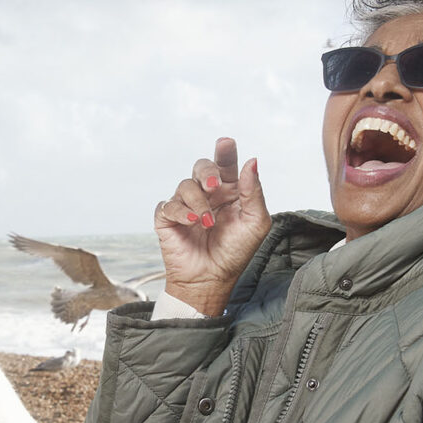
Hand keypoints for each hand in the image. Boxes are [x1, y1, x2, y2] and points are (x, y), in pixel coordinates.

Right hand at [153, 138, 270, 315]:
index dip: (225, 152)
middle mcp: (206, 195)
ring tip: (208, 223)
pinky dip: (181, 212)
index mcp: (229, 192)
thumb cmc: (235, 253)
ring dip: (198, 203)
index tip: (226, 142)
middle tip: (213, 185)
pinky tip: (192, 223)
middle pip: (201, 166)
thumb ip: (253, 192)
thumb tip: (252, 161)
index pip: (226, 164)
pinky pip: (168, 205)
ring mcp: (186, 205)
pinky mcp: (168, 218)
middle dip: (206, 171)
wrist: (212, 279)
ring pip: (184, 185)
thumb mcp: (255, 223)